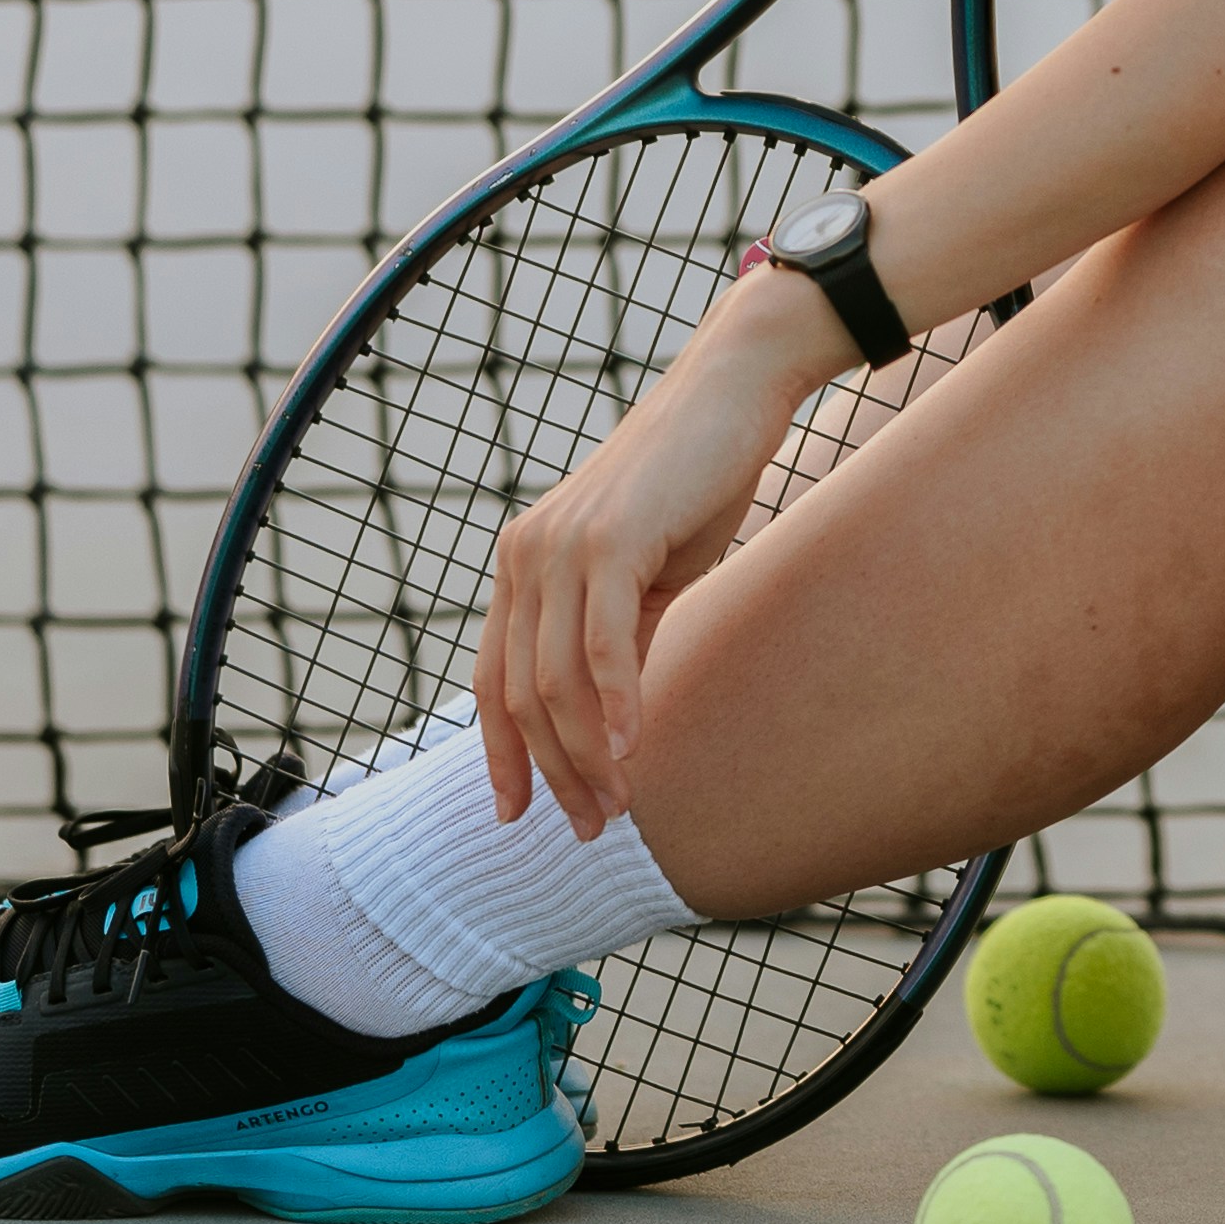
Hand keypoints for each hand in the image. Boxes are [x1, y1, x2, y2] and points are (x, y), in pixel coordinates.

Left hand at [474, 320, 806, 838]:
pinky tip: (637, 749)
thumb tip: (610, 722)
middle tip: (593, 828)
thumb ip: (616, 638)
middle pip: (519, 695)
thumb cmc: (695, 483)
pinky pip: (601, 646)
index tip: (519, 816)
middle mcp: (525, 555)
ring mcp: (560, 545)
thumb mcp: (645, 574)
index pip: (492, 680)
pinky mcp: (608, 539)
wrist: (732, 396)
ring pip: (554, 683)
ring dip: (587, 757)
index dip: (501, 756)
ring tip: (619, 805)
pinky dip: (617, 706)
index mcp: (523, 564)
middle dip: (553, 774)